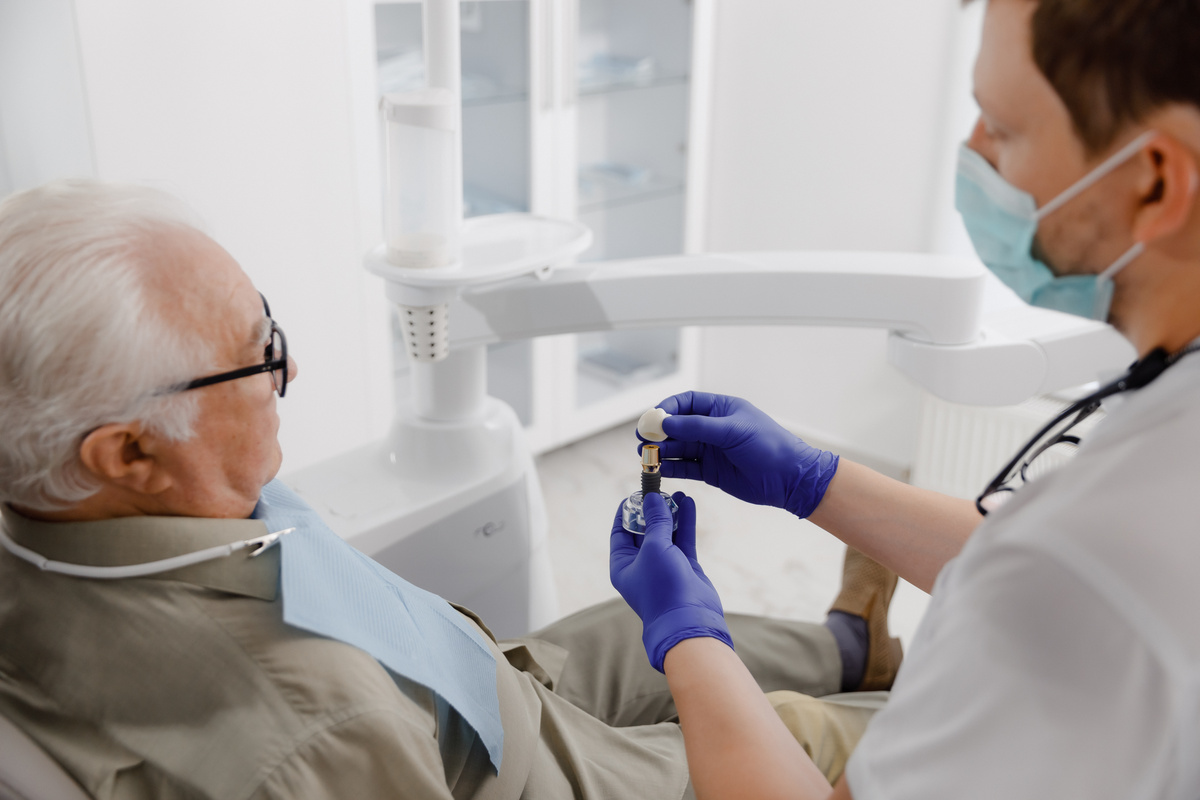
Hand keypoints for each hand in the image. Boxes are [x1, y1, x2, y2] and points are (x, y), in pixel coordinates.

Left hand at [610, 491, 732, 671]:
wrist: (689, 619)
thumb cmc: (663, 587)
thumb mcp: (654, 548)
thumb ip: (655, 521)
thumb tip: (652, 498)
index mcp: (622, 564)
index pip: (619, 532)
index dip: (626, 511)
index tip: (635, 493)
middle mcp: (641, 564)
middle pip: (644, 530)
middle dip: (652, 509)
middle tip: (660, 490)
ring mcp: (663, 565)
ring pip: (666, 533)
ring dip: (671, 513)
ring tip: (678, 493)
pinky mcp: (684, 566)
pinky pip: (682, 539)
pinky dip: (685, 522)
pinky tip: (689, 504)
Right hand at [649, 391, 838, 518]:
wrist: (789, 478)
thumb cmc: (769, 446)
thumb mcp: (732, 431)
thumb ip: (698, 427)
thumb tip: (666, 423)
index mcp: (721, 409)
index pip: (687, 403)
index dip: (668, 408)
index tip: (653, 417)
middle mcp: (713, 428)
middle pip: (678, 427)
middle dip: (659, 431)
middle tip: (643, 437)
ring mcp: (711, 450)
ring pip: (678, 448)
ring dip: (661, 450)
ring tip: (645, 454)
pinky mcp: (711, 472)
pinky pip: (685, 467)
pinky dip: (670, 468)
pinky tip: (658, 469)